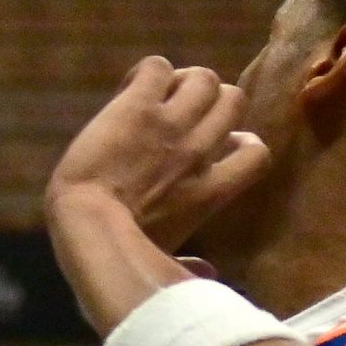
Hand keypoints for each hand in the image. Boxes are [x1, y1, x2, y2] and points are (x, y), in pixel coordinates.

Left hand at [45, 57, 271, 253]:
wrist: (87, 224)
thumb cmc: (121, 250)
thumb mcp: (165, 260)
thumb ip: (190, 265)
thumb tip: (208, 278)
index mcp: (212, 190)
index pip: (257, 152)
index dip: (241, 140)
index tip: (221, 145)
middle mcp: (199, 151)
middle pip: (233, 100)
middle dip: (213, 100)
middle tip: (183, 110)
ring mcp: (170, 124)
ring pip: (202, 78)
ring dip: (183, 80)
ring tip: (159, 93)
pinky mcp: (137, 105)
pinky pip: (157, 67)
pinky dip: (148, 72)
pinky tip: (131, 88)